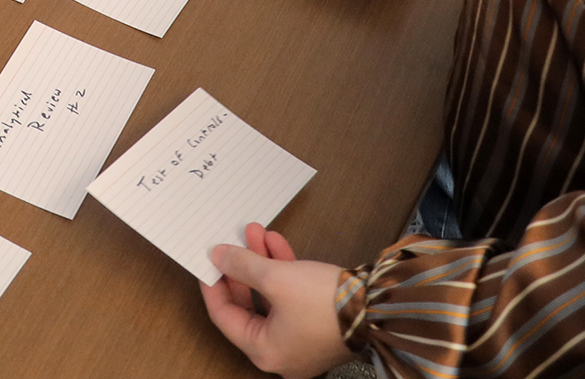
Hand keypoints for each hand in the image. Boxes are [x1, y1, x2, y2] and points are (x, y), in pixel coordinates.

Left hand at [201, 224, 351, 378]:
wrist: (377, 307)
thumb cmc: (328, 304)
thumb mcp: (277, 278)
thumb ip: (242, 266)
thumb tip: (219, 257)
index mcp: (265, 351)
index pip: (224, 316)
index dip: (214, 284)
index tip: (207, 261)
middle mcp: (281, 351)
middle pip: (248, 305)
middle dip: (243, 266)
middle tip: (233, 241)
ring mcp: (301, 338)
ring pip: (270, 296)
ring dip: (263, 262)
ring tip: (256, 232)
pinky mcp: (317, 324)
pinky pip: (290, 297)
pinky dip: (283, 271)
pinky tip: (277, 244)